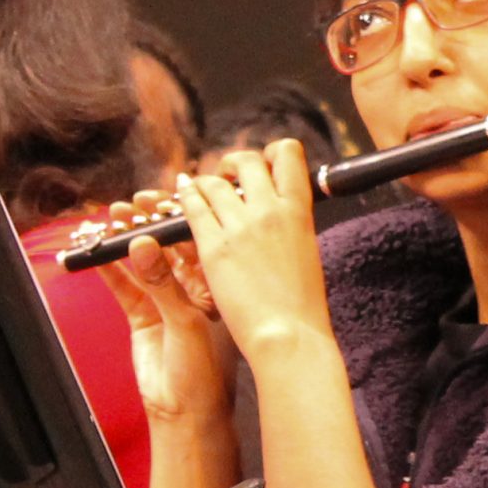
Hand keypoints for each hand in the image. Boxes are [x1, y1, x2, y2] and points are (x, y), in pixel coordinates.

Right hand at [98, 196, 233, 421]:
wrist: (189, 414)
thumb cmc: (207, 371)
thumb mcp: (187, 321)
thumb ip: (162, 283)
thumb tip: (143, 244)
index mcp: (216, 283)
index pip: (196, 239)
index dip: (176, 217)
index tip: (157, 200)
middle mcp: (193, 287)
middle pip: (167, 245)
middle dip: (148, 223)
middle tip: (130, 207)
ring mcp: (166, 300)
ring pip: (144, 262)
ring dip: (128, 241)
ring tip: (111, 221)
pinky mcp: (143, 316)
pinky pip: (124, 286)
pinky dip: (110, 270)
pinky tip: (97, 254)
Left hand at [176, 140, 334, 362]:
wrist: (287, 335)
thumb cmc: (302, 305)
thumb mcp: (306, 252)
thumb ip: (292, 224)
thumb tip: (281, 211)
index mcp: (299, 210)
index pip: (288, 154)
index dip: (272, 153)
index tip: (264, 166)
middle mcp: (269, 209)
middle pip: (246, 161)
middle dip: (234, 164)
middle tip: (228, 177)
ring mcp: (239, 225)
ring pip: (213, 182)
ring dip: (206, 181)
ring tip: (201, 189)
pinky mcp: (213, 245)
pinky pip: (193, 207)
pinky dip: (185, 196)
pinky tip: (181, 194)